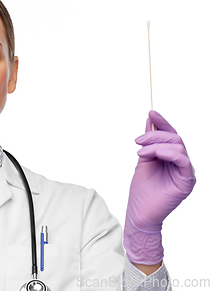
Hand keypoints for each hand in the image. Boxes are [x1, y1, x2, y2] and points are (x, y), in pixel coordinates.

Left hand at [124, 110, 194, 264]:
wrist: (140, 212)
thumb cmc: (142, 190)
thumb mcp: (144, 160)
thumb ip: (149, 142)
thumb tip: (150, 120)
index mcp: (171, 157)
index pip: (171, 135)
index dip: (162, 123)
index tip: (151, 113)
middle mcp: (181, 163)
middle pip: (175, 138)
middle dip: (155, 135)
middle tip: (137, 141)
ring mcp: (185, 172)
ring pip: (178, 147)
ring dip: (157, 145)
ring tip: (140, 152)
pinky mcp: (187, 182)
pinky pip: (184, 161)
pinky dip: (170, 154)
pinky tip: (156, 154)